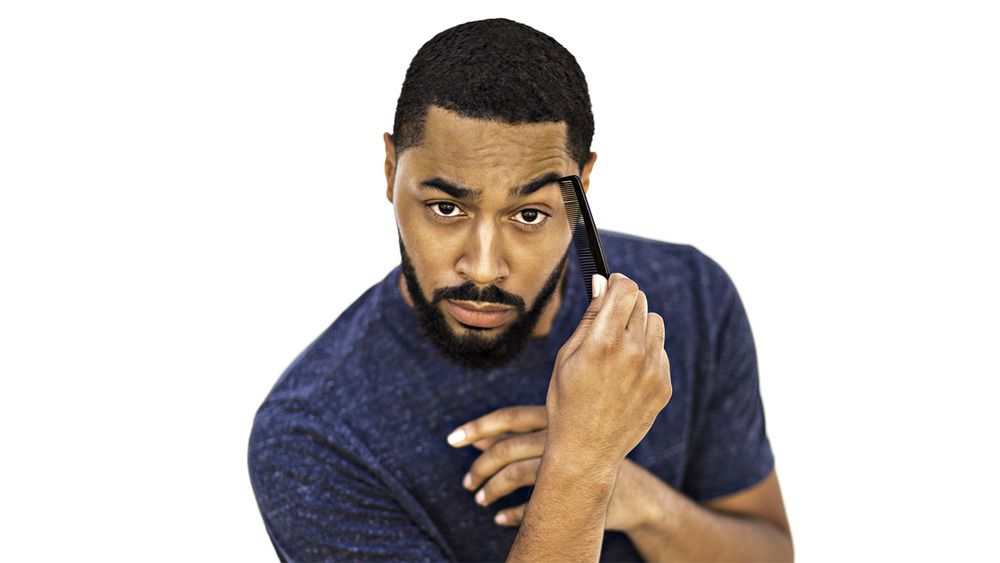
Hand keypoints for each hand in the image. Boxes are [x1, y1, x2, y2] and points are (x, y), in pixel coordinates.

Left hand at [447, 405, 656, 531]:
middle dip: (480, 466)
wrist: (638, 495)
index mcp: (557, 419)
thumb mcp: (557, 442)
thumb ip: (519, 437)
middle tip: (467, 482)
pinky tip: (500, 518)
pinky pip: (533, 507)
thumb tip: (479, 437)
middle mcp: (562, 438)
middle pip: (509, 448)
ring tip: (481, 500)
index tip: (450, 438)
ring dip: (493, 489)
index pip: (509, 417)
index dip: (478, 427)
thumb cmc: (591, 459)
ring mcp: (571, 466)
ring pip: (518, 475)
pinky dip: (512, 514)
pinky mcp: (577, 496)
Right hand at [546, 272, 671, 463]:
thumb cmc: (567, 400)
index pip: (625, 288)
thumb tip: (601, 282)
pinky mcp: (664, 385)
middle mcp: (633, 352)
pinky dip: (647, 353)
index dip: (617, 282)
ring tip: (619, 349)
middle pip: (640, 301)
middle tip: (609, 322)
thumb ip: (589, 317)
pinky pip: (661, 351)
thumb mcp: (567, 356)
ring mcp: (653, 370)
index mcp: (603, 342)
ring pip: (655, 323)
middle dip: (624, 304)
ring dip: (639, 327)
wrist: (586, 450)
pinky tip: (627, 374)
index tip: (611, 285)